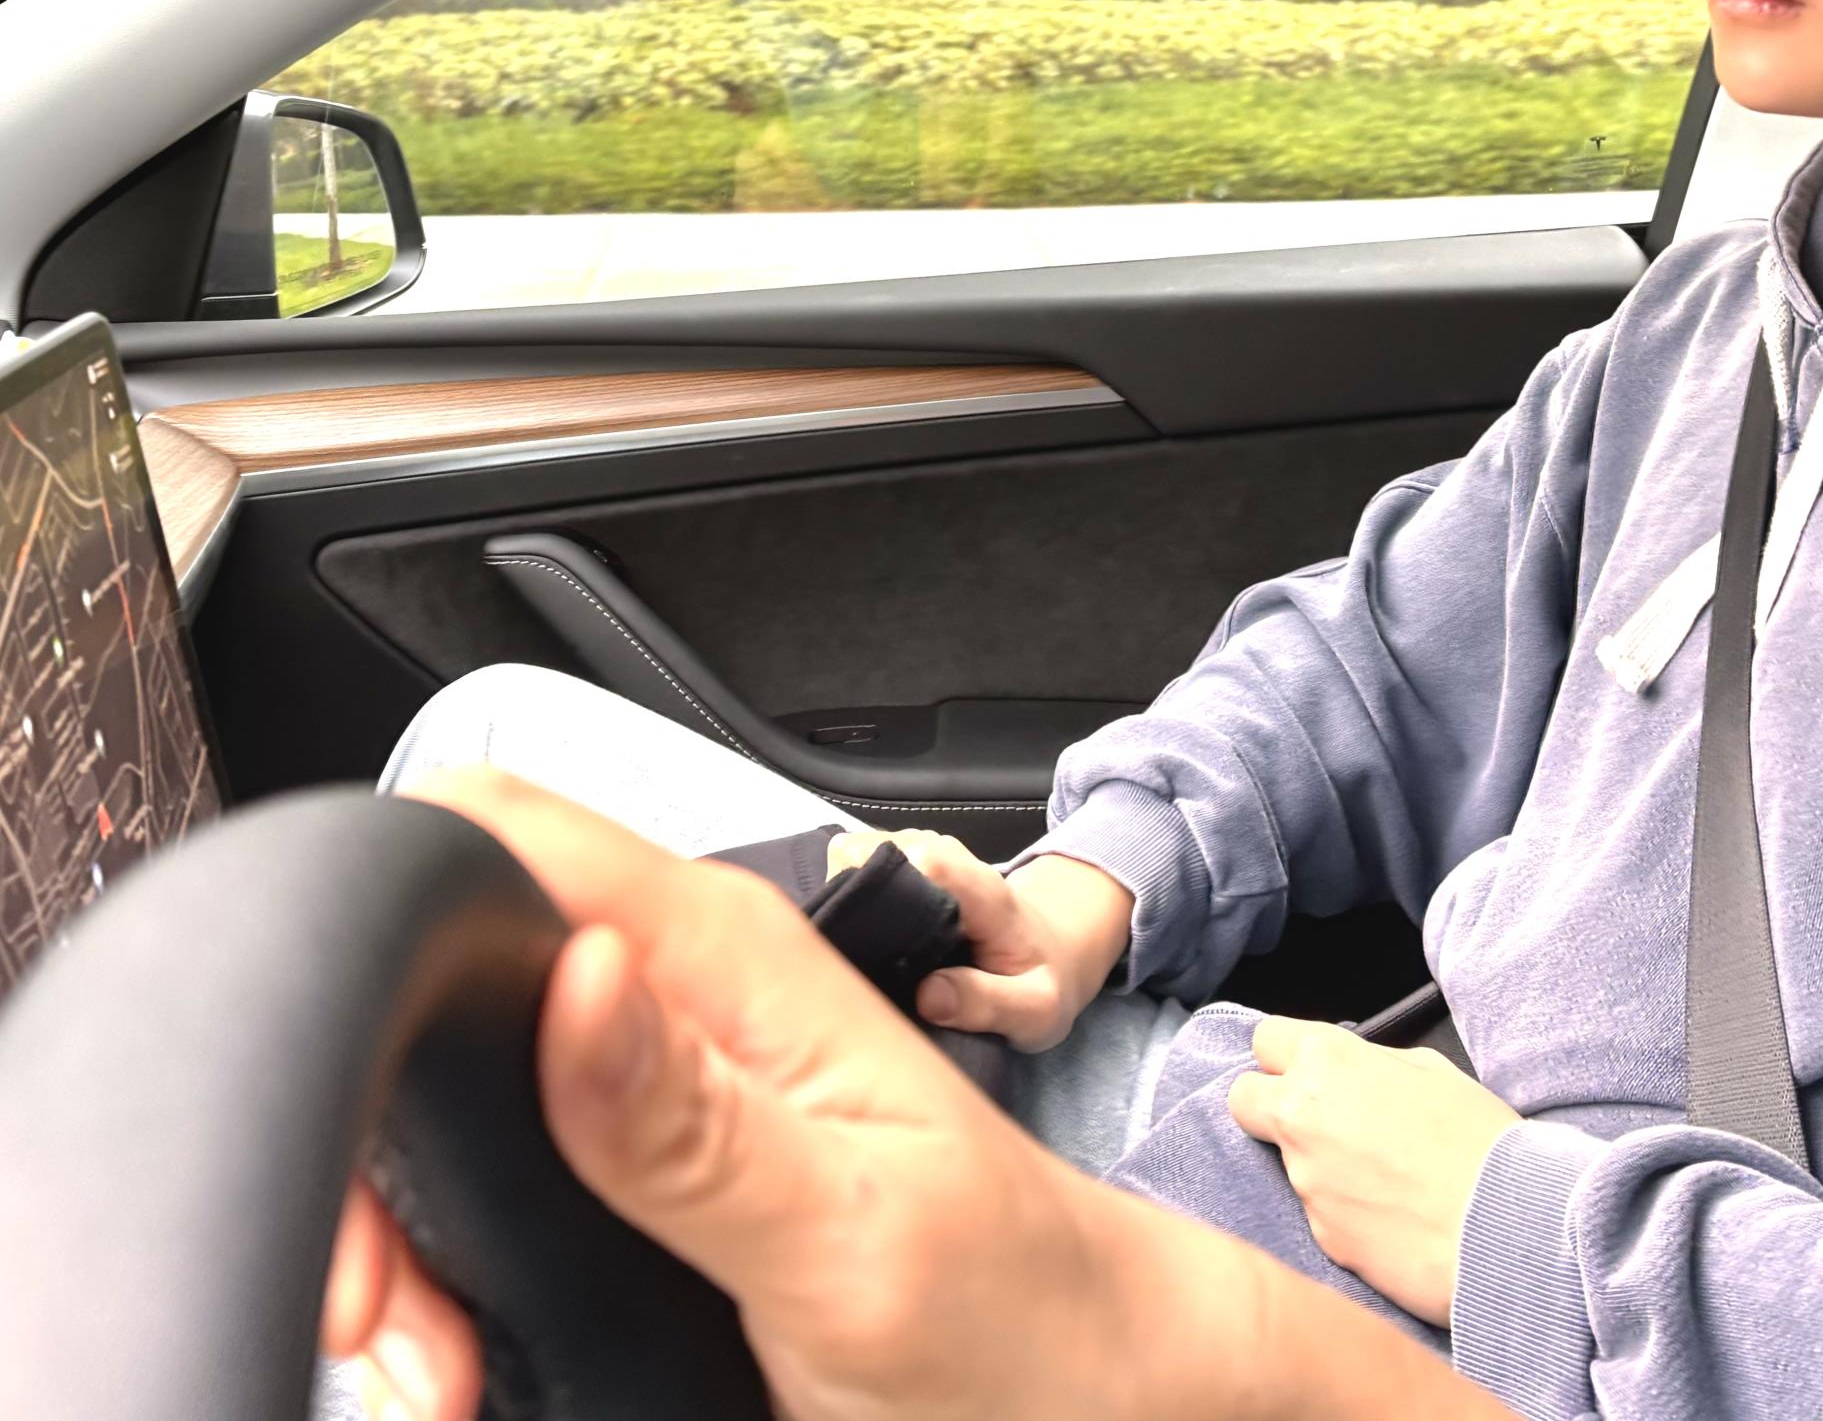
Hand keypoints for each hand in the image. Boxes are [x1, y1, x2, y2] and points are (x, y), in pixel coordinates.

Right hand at [325, 771, 1512, 1420]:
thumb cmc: (1005, 1307)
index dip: (390, 936)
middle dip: (379, 1118)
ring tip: (429, 1352)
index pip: (497, 835)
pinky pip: (503, 1155)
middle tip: (392, 1305)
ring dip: (408, 1209)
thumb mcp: (850, 1236)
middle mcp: (675, 988)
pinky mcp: (648, 1151)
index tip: (364, 1121)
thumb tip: (569, 976)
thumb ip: (695, 1121)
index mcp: (724, 954)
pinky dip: (453, 1248)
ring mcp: (656, 1070)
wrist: (1080, 1383)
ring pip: (455, 1069)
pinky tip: (460, 1341)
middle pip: (443, 962)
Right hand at [824, 829, 1131, 1050]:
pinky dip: (848, 889)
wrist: (1052, 951)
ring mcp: (926, 857)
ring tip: (852, 946)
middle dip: (856, 897)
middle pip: (883, 852)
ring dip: (848, 894)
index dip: (888, 886)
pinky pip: (862, 860)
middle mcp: (953, 863)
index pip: (932, 863)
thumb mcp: (1035, 1012)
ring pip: (866, 851)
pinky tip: (856, 929)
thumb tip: (927, 996)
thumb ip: (987, 1004)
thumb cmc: (1041, 982)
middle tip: (850, 953)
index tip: (860, 932)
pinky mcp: (906, 863)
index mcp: (987, 897)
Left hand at [1227, 1017, 1521, 1327]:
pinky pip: (1322, 1214)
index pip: (1265, 1041)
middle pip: (1243, 1100)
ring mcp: (1305, 1179)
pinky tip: (1393, 1218)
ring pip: (1291, 1163)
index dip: (1287, 1057)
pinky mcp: (1320, 1234)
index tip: (1306, 1070)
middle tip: (1317, 1123)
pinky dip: (1347, 1214)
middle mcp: (1301, 1115)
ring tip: (1388, 1181)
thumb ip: (1373, 1067)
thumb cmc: (1482, 1141)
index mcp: (1327, 1062)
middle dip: (1269, 1107)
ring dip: (1323, 1167)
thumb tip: (1357, 1075)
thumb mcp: (1431, 1071)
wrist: (1509, 1225)